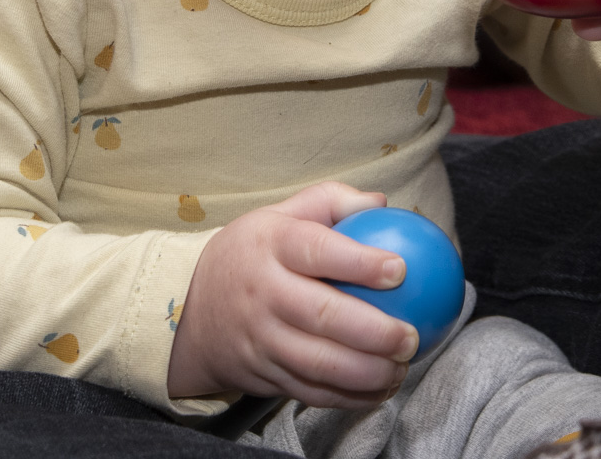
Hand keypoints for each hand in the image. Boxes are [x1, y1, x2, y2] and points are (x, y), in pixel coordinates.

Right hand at [166, 182, 418, 407]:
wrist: (190, 312)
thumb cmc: (252, 255)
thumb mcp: (278, 215)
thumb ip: (330, 201)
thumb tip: (381, 203)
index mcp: (270, 244)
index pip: (318, 250)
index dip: (360, 262)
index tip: (401, 269)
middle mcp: (262, 292)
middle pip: (323, 316)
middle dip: (374, 332)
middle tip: (411, 337)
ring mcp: (260, 339)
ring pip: (319, 364)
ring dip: (368, 373)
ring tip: (401, 368)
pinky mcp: (262, 375)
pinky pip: (312, 393)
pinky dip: (350, 398)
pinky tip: (381, 390)